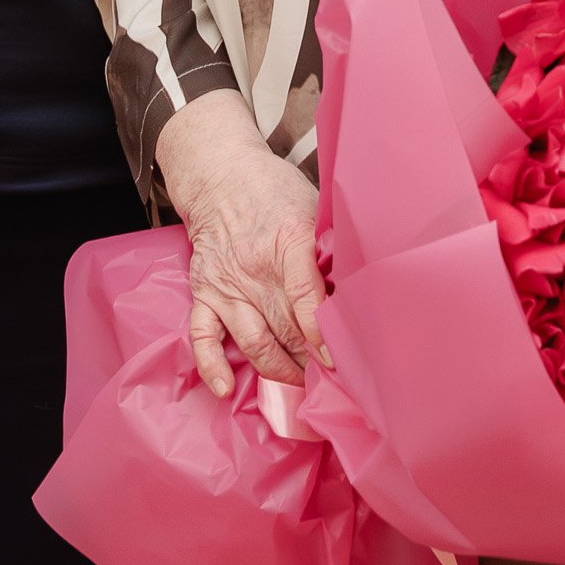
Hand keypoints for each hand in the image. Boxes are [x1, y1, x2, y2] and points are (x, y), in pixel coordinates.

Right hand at [154, 92, 325, 396]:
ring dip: (278, 369)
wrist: (219, 176)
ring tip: (300, 384)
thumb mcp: (313, 205)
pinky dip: (212, 365)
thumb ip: (331, 246)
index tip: (337, 359)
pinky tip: (225, 388)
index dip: (322, 333)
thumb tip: (361, 286)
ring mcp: (226, 284)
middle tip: (331, 382)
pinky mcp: (204, 293)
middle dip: (309, 361)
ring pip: (253, 340)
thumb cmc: (274, 191)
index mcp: (287, 241)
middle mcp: (254, 267)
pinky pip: (203, 336)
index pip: (305, 296)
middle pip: (285, 327)